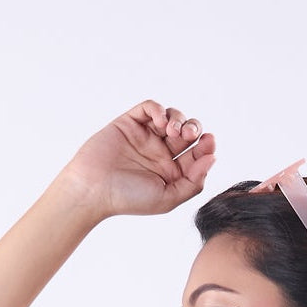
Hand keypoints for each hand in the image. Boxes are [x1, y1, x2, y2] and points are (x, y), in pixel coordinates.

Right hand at [53, 99, 216, 220]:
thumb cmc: (129, 199)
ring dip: (178, 118)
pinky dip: (158, 109)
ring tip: (172, 130)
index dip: (206, 146)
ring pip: (172, 117)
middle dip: (194, 128)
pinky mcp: (130, 123)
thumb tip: (212, 159)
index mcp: (172, 172)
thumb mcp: (168, 197)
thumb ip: (193, 182)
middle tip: (189, 134)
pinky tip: (159, 122)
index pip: (196, 154)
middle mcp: (161, 153)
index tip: (209, 143)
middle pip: (187, 132)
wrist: (94, 189)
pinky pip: (149, 108)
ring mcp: (146, 136)